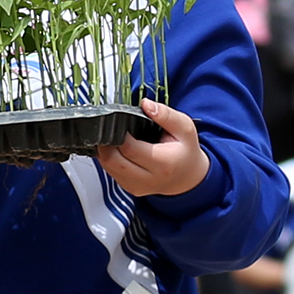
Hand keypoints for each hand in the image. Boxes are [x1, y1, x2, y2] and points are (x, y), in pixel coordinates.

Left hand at [96, 99, 211, 197]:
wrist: (187, 177)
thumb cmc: (185, 151)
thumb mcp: (184, 128)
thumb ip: (166, 115)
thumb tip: (146, 104)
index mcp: (163, 163)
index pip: (129, 148)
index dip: (120, 133)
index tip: (120, 122)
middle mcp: (149, 179)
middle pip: (113, 160)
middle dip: (107, 142)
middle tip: (111, 129)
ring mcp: (138, 187)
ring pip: (108, 168)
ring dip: (106, 151)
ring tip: (114, 138)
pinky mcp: (131, 189)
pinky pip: (111, 173)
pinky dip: (110, 160)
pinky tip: (118, 150)